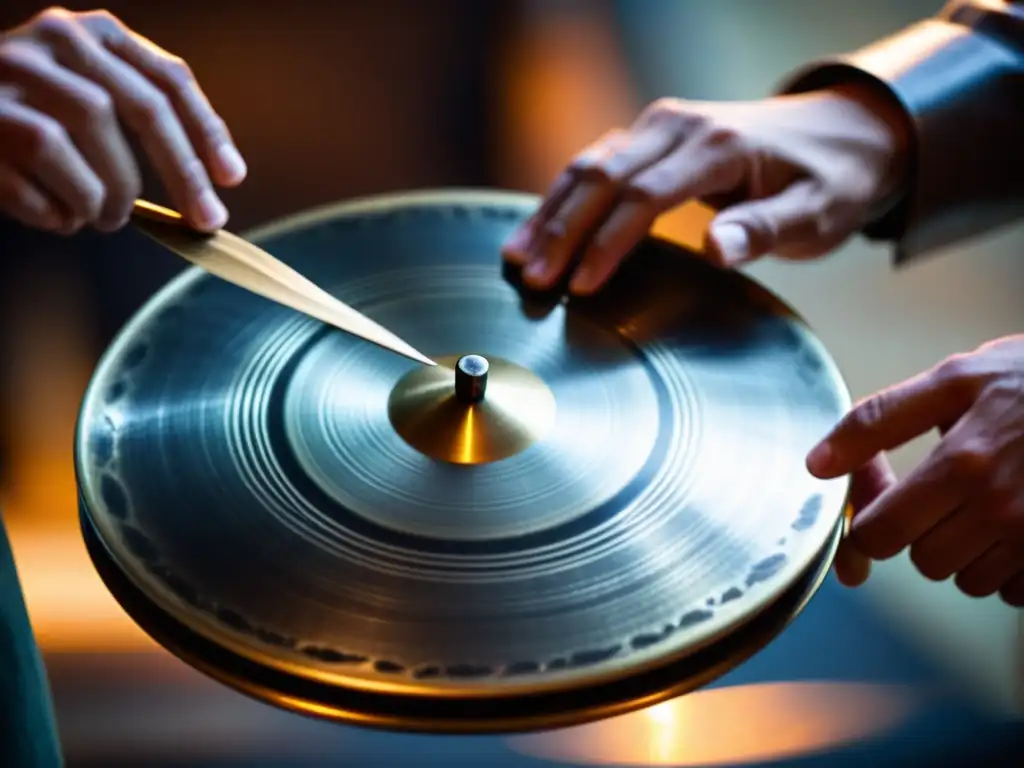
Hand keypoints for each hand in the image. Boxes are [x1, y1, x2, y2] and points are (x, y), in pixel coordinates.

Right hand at [0, 7, 245, 233]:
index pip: (168, 79)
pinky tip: (58, 217)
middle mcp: (53, 40)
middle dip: (183, 171)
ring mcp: (11, 75)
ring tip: (105, 218)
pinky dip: (59, 211)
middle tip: (205, 219)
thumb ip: (136, 114)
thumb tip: (209, 186)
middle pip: (140, 107)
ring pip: (90, 138)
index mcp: (93, 33)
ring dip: (111, 195)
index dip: (207, 131)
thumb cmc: (30, 114)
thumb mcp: (86, 91)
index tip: (232, 178)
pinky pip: (38, 177)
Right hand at [502, 84, 908, 294]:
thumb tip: (716, 247)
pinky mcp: (653, 135)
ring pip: (589, 164)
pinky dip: (564, 196)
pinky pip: (597, 162)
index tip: (581, 287)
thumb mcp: (819, 213)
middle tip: (531, 279)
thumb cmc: (832, 180)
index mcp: (718, 147)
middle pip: (603, 176)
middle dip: (562, 230)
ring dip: (552, 212)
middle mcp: (680, 126)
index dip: (608, 243)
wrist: (844, 132)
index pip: (645, 197)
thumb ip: (767, 229)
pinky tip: (539, 228)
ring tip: (516, 258)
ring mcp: (662, 125)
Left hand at [806, 336, 1023, 605]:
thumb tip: (816, 465)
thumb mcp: (954, 379)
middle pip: (921, 561)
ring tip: (985, 501)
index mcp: (962, 463)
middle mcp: (1001, 510)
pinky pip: (1011, 590)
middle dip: (919, 533)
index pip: (880, 534)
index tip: (883, 503)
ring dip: (964, 550)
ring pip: (965, 579)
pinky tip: (1017, 521)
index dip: (870, 523)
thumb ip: (877, 421)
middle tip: (943, 492)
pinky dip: (1006, 565)